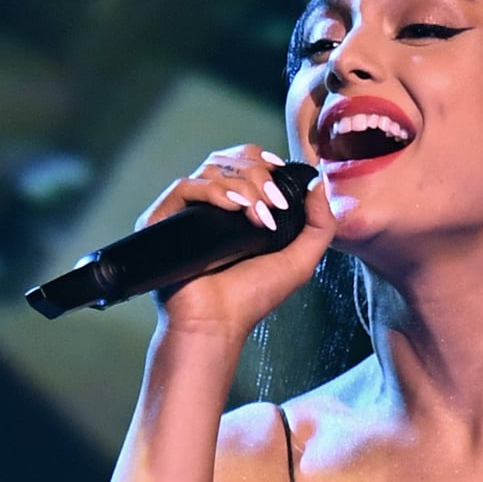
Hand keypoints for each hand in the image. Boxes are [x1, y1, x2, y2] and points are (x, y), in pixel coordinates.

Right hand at [138, 144, 334, 339]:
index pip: (245, 161)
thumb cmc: (252, 297)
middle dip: (258, 174)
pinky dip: (214, 191)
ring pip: (210, 168)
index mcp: (237, 208)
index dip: (263, 160)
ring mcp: (185, 210)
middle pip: (229, 158)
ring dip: (243, 185)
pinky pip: (185, 186)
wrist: (217, 322)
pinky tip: (235, 207)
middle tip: (274, 204)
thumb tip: (319, 182)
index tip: (282, 172)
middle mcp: (210, 205)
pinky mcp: (161, 219)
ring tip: (258, 215)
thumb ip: (320, 225)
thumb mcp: (300, 261)